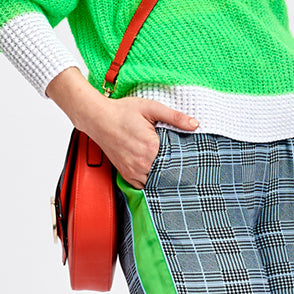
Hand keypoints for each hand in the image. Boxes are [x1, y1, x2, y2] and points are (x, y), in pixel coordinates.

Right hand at [46, 69, 197, 188]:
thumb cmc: (123, 111)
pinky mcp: (126, 174)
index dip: (185, 159)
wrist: (98, 118)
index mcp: (151, 147)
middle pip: (167, 173)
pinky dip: (151, 181)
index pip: (177, 160)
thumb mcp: (151, 108)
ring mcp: (132, 171)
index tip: (191, 157)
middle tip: (185, 166)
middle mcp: (142, 163)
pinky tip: (157, 174)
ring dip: (163, 177)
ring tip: (172, 170)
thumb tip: (196, 125)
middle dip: (175, 170)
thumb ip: (175, 117)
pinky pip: (143, 185)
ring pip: (155, 182)